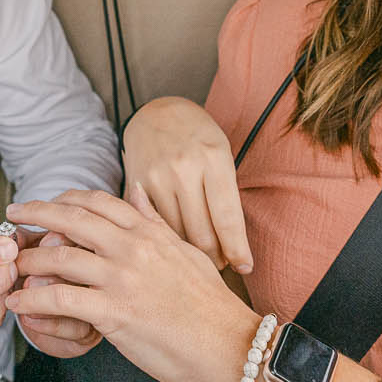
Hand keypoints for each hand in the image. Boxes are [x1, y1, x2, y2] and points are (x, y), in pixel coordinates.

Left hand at [5, 190, 258, 381]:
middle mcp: (133, 248)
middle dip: (36, 215)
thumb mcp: (187, 251)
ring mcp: (122, 278)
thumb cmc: (211, 306)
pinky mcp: (114, 312)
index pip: (97, 202)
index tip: (45, 204)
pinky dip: (33, 300)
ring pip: (60, 257)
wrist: (231, 347)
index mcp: (149, 232)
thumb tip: (138, 192)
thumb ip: (157, 222)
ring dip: (29, 261)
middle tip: (13, 217)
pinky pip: (61, 300)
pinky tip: (18, 302)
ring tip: (12, 267)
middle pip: (71, 219)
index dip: (64, 199)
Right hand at [122, 96, 252, 273]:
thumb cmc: (198, 138)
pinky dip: (168, 239)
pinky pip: (155, 226)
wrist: (156, 114)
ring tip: (203, 257)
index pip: (227, 218)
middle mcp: (184, 168)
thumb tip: (232, 247)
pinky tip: (177, 245)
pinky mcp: (136, 185)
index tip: (245, 267)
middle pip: (202, 233)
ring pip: (177, 234)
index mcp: (214, 158)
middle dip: (216, 257)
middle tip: (222, 265)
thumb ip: (225, 196)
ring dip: (192, 253)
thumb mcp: (221, 155)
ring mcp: (157, 177)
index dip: (237, 249)